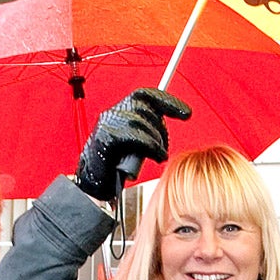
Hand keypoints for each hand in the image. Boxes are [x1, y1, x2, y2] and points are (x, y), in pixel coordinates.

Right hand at [75, 87, 190, 203]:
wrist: (92, 185)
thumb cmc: (114, 167)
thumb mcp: (134, 145)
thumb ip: (146, 130)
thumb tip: (165, 122)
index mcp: (119, 112)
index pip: (145, 95)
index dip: (168, 101)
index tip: (186, 113)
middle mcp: (112, 114)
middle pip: (146, 108)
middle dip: (162, 129)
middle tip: (164, 147)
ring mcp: (108, 125)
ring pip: (142, 122)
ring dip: (157, 141)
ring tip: (160, 156)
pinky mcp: (107, 138)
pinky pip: (136, 136)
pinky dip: (151, 147)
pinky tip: (157, 157)